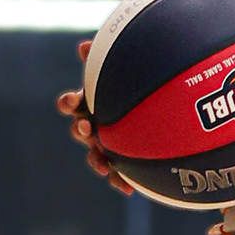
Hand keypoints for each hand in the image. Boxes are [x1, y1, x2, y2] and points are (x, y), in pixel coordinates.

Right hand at [57, 37, 132, 195]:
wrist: (166, 107)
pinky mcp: (125, 161)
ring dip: (95, 160)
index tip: (72, 101)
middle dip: (82, 130)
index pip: (72, 103)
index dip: (69, 102)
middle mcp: (97, 123)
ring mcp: (110, 143)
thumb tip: (83, 46)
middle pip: (81, 130)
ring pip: (95, 156)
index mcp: (93, 103)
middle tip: (89, 128)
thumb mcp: (126, 69)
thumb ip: (107, 58)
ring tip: (103, 165)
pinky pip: (118, 174)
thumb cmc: (140, 83)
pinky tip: (128, 189)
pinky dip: (120, 180)